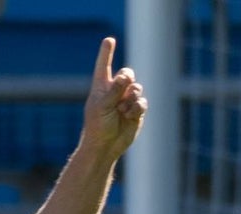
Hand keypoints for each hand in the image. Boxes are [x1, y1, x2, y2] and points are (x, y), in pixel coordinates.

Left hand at [82, 37, 146, 159]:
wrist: (105, 146)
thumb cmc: (97, 126)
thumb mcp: (102, 106)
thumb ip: (114, 90)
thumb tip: (126, 76)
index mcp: (101, 88)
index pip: (103, 66)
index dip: (106, 53)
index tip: (109, 40)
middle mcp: (114, 92)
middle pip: (127, 74)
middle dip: (127, 78)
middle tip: (124, 85)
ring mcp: (126, 101)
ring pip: (137, 88)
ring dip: (131, 98)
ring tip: (122, 110)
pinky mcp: (136, 111)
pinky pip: (142, 102)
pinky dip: (137, 107)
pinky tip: (129, 115)